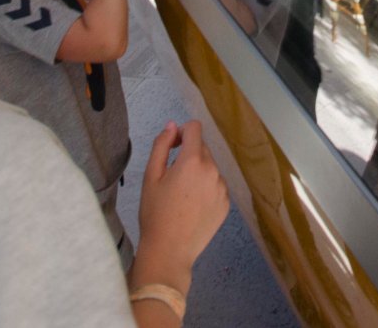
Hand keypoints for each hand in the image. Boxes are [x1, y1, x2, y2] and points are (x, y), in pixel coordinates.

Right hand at [134, 120, 228, 277]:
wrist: (169, 251)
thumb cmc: (155, 213)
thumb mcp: (151, 176)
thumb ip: (161, 145)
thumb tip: (172, 126)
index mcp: (193, 161)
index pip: (195, 128)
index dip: (181, 132)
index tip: (172, 148)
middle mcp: (213, 170)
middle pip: (202, 149)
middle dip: (188, 155)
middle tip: (171, 179)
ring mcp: (222, 188)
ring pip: (210, 168)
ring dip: (198, 172)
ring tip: (182, 196)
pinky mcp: (226, 204)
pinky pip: (216, 185)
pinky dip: (206, 188)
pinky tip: (192, 207)